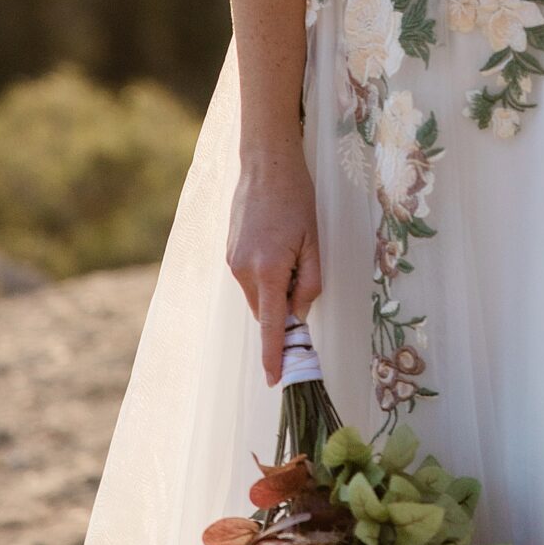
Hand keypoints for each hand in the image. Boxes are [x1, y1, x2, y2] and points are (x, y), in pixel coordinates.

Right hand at [228, 144, 320, 386]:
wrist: (265, 163)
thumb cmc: (296, 198)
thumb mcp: (314, 240)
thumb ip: (310, 282)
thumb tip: (298, 312)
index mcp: (268, 270)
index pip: (270, 326)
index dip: (274, 356)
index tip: (274, 381)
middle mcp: (243, 271)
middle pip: (265, 310)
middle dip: (283, 307)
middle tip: (303, 270)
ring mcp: (232, 262)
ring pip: (257, 294)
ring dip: (275, 287)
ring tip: (290, 247)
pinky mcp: (229, 253)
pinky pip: (249, 278)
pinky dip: (265, 274)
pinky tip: (276, 242)